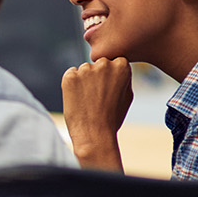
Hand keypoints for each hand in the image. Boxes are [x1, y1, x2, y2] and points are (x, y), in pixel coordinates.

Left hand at [62, 57, 134, 171]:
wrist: (94, 134)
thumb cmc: (112, 117)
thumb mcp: (127, 96)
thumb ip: (123, 78)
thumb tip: (118, 66)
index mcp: (122, 66)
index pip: (114, 63)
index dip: (110, 78)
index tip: (109, 91)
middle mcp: (104, 64)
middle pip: (98, 65)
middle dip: (97, 76)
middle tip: (97, 97)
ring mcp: (85, 69)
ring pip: (84, 70)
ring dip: (84, 80)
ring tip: (88, 101)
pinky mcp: (69, 76)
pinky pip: (71, 75)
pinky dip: (72, 85)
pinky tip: (78, 99)